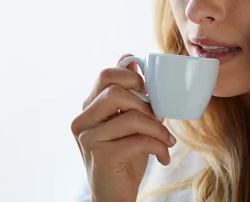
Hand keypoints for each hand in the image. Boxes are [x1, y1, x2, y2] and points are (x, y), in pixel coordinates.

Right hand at [71, 54, 175, 201]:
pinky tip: (163, 155)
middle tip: (158, 116)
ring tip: (166, 139)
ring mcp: (89, 137)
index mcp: (89, 107)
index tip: (148, 91)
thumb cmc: (124, 157)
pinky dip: (158, 146)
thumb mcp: (128, 122)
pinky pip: (138, 140)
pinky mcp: (101, 155)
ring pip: (130, 116)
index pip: (106, 75)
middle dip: (145, 102)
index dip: (131, 76)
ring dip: (157, 128)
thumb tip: (132, 61)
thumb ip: (129, 95)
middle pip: (115, 91)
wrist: (114, 196)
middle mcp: (83, 119)